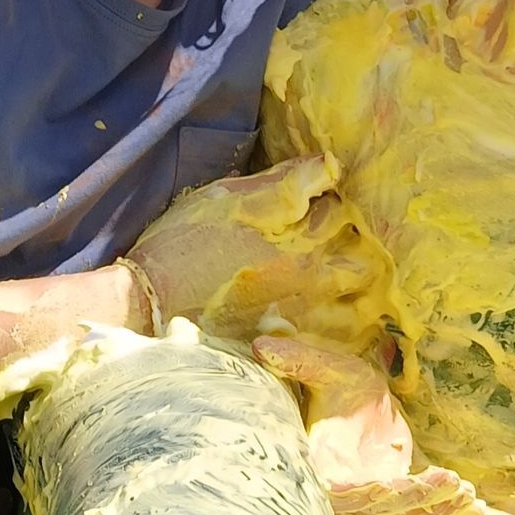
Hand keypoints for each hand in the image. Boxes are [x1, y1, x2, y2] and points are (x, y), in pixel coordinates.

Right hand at [127, 155, 386, 333]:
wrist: (150, 309)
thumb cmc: (185, 246)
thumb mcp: (229, 199)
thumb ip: (284, 184)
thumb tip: (330, 164)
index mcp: (303, 242)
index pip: (343, 214)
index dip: (335, 201)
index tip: (324, 199)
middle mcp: (314, 283)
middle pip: (364, 266)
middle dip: (360, 251)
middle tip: (343, 243)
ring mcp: (304, 322)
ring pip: (359, 309)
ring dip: (360, 295)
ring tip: (347, 288)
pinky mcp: (288, 350)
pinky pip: (337, 347)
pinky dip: (343, 334)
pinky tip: (332, 326)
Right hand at [253, 332, 483, 514]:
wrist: (360, 404)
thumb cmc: (342, 387)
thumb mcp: (328, 369)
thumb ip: (299, 362)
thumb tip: (262, 347)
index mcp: (326, 464)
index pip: (340, 490)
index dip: (362, 493)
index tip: (388, 484)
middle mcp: (349, 492)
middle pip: (380, 512)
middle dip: (416, 501)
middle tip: (450, 481)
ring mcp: (375, 504)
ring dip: (437, 513)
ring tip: (467, 493)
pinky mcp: (399, 505)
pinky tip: (478, 508)